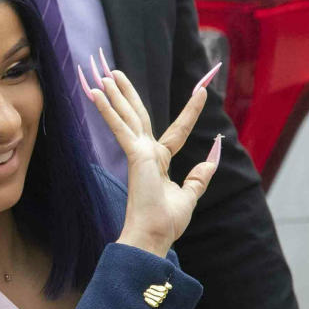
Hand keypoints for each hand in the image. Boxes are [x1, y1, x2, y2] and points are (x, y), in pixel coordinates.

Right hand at [78, 57, 218, 256]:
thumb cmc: (168, 221)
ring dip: (116, 94)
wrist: (154, 236)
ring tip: (106, 73)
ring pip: (128, 116)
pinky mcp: (134, 156)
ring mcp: (139, 153)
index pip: (177, 130)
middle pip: (139, 115)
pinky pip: (121, 127)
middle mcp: (147, 154)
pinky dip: (109, 110)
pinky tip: (96, 93)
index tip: (201, 91)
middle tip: (116, 72)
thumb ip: (200, 174)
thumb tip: (212, 155)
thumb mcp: (191, 194)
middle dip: (128, 93)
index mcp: (159, 161)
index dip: (190, 111)